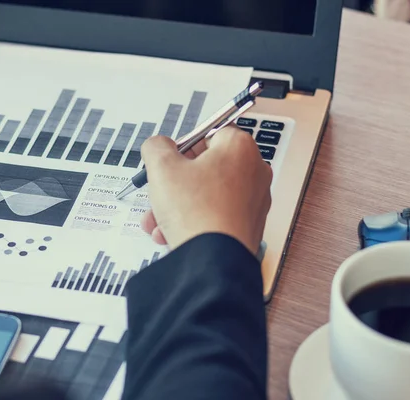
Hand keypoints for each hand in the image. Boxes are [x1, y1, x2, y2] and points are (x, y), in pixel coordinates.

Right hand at [140, 125, 271, 254]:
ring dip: (177, 205)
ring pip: (206, 195)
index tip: (170, 158)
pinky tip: (170, 233)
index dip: (184, 146)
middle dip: (174, 182)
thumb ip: (156, 146)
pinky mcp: (247, 225)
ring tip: (158, 220)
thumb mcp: (162, 167)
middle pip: (205, 167)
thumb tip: (158, 145)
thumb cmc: (197, 213)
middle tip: (159, 191)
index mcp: (239, 147)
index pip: (210, 133)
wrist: (214, 259)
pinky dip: (192, 221)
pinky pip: (215, 216)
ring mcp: (253, 201)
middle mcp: (253, 171)